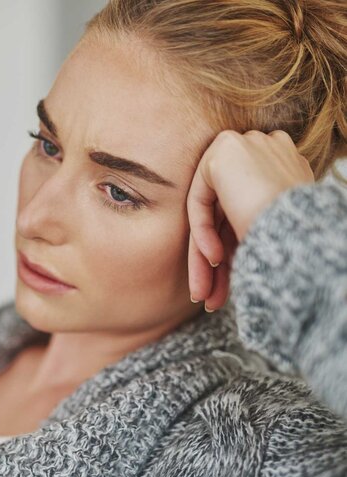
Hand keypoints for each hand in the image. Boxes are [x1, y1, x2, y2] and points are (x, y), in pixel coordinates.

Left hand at [187, 129, 314, 311]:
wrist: (305, 230)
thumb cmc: (298, 243)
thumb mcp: (270, 236)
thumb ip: (245, 232)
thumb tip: (222, 259)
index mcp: (280, 168)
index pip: (243, 213)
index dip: (233, 252)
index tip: (227, 288)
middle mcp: (262, 152)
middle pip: (225, 216)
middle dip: (215, 264)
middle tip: (208, 299)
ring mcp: (244, 147)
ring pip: (211, 214)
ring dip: (204, 259)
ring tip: (203, 297)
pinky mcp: (223, 152)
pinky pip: (201, 200)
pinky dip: (203, 232)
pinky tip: (213, 260)